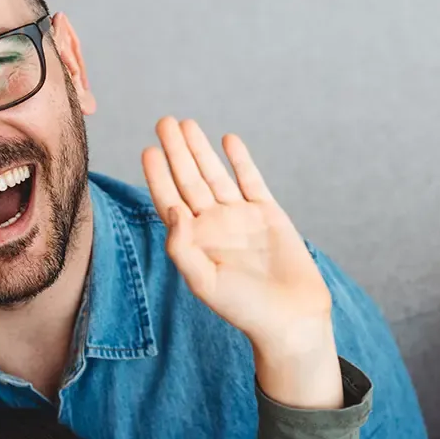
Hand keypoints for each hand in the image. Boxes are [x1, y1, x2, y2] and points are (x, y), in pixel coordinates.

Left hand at [141, 117, 333, 355]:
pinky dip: (241, 160)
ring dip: (201, 149)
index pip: (169, 201)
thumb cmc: (245, 308)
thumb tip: (173, 209)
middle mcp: (214, 225)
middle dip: (176, 151)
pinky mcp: (268, 214)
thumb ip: (182, 247)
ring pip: (216, 175)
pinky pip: (252, 181)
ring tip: (187, 123)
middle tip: (164, 122)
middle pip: (189, 180)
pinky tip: (228, 140)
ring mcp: (241, 217)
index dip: (158, 176)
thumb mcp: (203, 282)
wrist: (291, 317)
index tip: (149, 150)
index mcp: (194, 242)